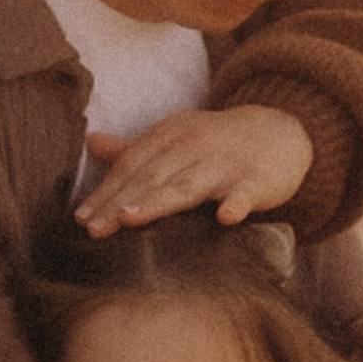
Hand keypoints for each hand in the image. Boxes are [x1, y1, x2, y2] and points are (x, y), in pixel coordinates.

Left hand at [78, 106, 314, 235]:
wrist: (280, 132)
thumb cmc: (217, 144)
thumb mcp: (174, 138)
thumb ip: (133, 148)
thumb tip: (90, 142)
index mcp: (169, 137)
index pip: (132, 166)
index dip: (106, 191)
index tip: (82, 217)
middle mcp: (192, 147)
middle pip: (151, 178)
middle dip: (119, 203)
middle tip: (93, 229)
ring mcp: (224, 164)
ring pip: (187, 186)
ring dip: (158, 202)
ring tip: (130, 219)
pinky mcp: (256, 181)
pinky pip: (244, 194)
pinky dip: (236, 204)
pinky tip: (226, 218)